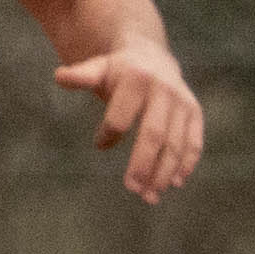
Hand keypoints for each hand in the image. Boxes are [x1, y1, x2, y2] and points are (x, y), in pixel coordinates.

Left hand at [55, 36, 202, 202]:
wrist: (153, 58)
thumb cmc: (119, 72)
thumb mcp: (99, 68)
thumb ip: (81, 76)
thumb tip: (59, 77)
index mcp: (137, 78)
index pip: (121, 116)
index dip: (109, 134)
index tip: (99, 145)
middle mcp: (164, 91)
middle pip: (153, 135)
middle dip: (143, 164)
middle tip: (132, 189)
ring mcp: (182, 103)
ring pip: (175, 144)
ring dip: (164, 173)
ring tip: (151, 196)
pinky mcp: (195, 114)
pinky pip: (194, 143)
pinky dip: (186, 164)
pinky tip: (175, 183)